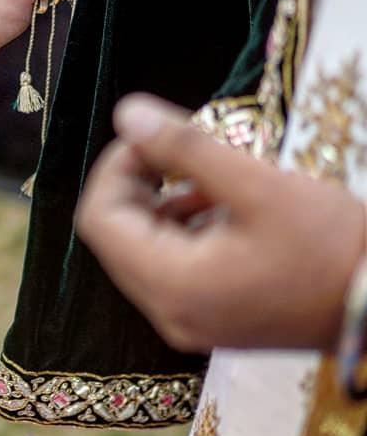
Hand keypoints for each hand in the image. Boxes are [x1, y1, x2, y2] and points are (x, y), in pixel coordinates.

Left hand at [75, 94, 366, 352]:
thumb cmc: (336, 248)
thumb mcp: (258, 186)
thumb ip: (184, 148)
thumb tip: (126, 114)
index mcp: (170, 285)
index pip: (99, 218)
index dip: (116, 167)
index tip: (153, 137)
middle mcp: (169, 313)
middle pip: (116, 235)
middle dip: (138, 182)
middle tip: (180, 147)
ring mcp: (192, 322)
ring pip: (145, 250)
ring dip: (163, 203)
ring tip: (210, 174)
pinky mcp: (217, 320)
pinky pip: (175, 267)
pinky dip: (187, 229)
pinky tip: (225, 204)